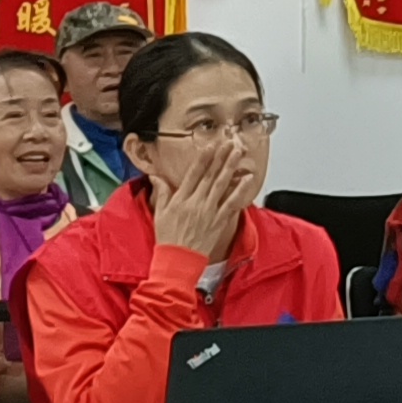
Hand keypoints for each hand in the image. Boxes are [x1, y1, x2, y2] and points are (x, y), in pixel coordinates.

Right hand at [149, 135, 264, 261]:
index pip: (193, 174)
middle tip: (229, 142)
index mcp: (180, 199)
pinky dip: (239, 191)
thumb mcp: (159, 213)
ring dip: (230, 167)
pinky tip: (246, 179)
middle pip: (210, 175)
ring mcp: (208, 212)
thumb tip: (155, 177)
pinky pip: (231, 203)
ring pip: (221, 185)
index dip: (203, 158)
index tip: (210, 146)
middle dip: (220, 157)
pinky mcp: (218, 221)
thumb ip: (161, 192)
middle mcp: (195, 203)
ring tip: (238, 153)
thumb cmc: (168, 238)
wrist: (178, 260)